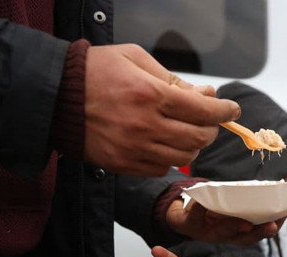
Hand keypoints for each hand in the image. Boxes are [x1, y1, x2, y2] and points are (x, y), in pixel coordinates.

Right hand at [84, 44, 240, 176]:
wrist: (54, 96)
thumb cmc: (95, 71)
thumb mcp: (136, 59)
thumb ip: (174, 80)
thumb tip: (207, 96)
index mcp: (150, 95)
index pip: (204, 111)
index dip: (224, 112)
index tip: (232, 110)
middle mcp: (145, 125)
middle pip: (199, 138)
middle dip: (211, 129)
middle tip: (208, 121)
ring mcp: (134, 148)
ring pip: (184, 157)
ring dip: (193, 146)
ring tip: (187, 132)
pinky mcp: (124, 164)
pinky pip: (162, 168)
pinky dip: (171, 158)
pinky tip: (165, 144)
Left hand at [166, 198, 286, 244]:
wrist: (178, 218)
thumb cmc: (208, 210)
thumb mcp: (226, 207)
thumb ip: (245, 201)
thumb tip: (273, 184)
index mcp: (235, 233)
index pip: (257, 233)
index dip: (271, 228)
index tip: (284, 216)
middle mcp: (223, 237)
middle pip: (243, 238)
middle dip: (259, 232)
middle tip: (272, 226)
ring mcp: (206, 232)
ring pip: (222, 231)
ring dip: (234, 226)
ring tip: (245, 221)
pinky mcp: (188, 224)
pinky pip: (194, 215)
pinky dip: (199, 207)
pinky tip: (203, 200)